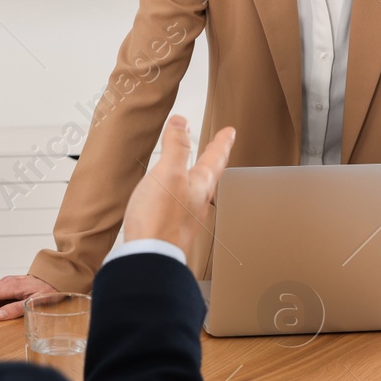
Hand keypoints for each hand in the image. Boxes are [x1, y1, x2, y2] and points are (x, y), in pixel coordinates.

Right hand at [122, 116, 234, 253]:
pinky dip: (182, 194)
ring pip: (198, 192)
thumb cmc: (160, 218)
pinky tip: (172, 198)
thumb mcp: (168, 172)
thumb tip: (182, 122)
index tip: (230, 131)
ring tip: (196, 170)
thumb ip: (176, 147)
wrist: (150, 257)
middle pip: (210, 176)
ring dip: (199, 177)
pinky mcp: (172, 230)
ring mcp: (186, 218)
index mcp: (200, 185)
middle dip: (213, 160)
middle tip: (218, 149)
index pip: (215, 158)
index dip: (222, 142)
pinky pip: (182, 205)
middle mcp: (198, 202)